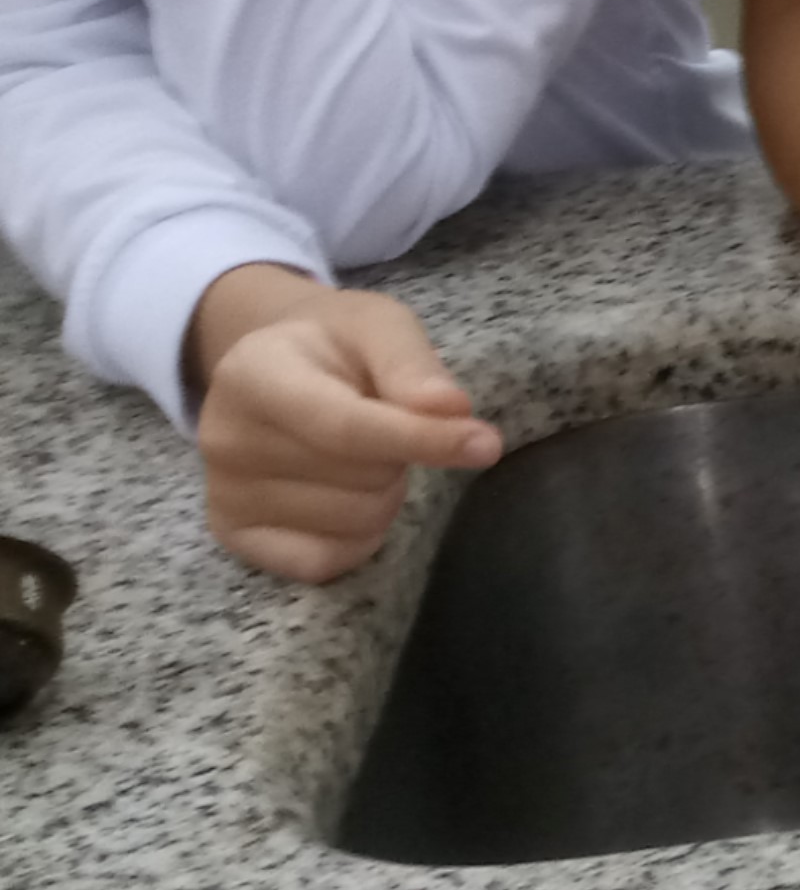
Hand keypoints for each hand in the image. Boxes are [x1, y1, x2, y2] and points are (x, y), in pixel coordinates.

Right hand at [188, 268, 498, 582]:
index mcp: (253, 374)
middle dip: (400, 456)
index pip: (346, 426)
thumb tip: (451, 409)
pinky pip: (324, 562)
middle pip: (362, 478)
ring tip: (357, 455)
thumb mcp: (379, 327)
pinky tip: (343, 496)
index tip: (485, 443)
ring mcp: (223, 493)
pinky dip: (357, 538)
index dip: (421, 439)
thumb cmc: (335, 346)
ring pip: (354, 523)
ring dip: (382, 494)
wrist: (275, 365)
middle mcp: (223, 438)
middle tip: (381, 424)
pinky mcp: (232, 536)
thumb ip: (413, 366)